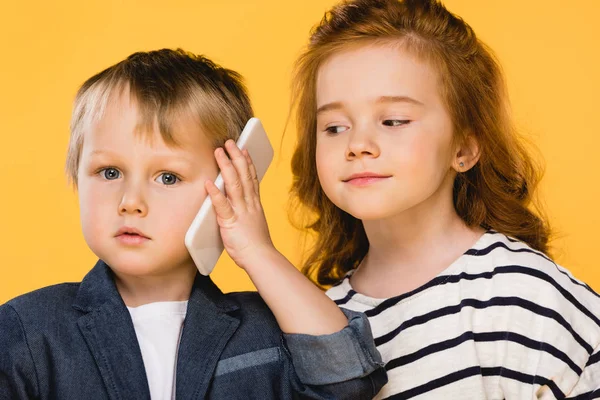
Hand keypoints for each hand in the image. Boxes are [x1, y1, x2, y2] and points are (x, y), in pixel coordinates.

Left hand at [205, 139, 275, 269]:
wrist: (261, 259)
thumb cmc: (256, 246)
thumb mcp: (253, 224)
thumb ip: (246, 213)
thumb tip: (238, 208)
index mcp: (254, 205)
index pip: (251, 178)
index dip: (247, 163)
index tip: (244, 149)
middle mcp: (249, 204)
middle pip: (243, 176)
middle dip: (236, 157)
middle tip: (229, 142)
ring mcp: (241, 212)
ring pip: (234, 184)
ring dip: (226, 167)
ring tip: (219, 152)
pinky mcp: (231, 223)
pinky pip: (222, 206)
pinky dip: (215, 193)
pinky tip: (208, 182)